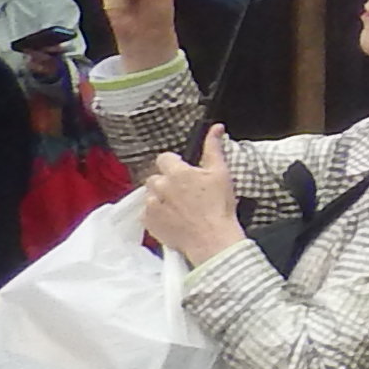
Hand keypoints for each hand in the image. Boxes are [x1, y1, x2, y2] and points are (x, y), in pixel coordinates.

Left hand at [139, 132, 243, 263]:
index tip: (185, 173)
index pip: (164, 158)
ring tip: (180, 208)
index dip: (175, 164)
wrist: (211, 239)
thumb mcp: (222, 173)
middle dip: (167, 182)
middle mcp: (160, 186)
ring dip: (161, 198)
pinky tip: (173, 218)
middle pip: (156, 177)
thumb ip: (214, 147)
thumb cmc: (219, 208)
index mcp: (177, 172)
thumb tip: (215, 128)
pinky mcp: (147, 221)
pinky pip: (147, 213)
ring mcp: (151, 205)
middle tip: (185, 193)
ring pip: (151, 194)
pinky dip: (157, 214)